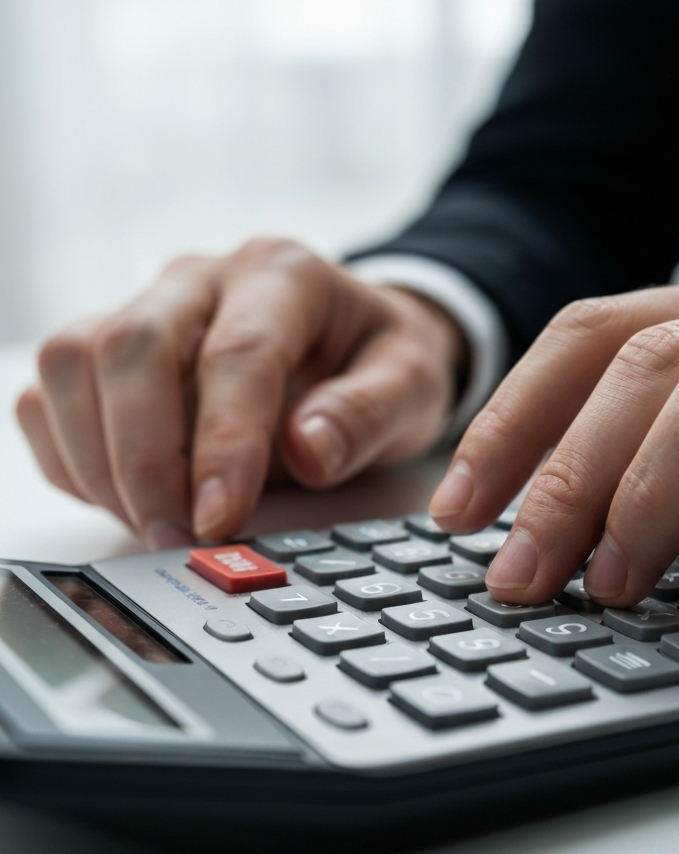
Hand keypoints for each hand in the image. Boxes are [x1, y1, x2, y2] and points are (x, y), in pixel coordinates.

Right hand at [17, 238, 465, 548]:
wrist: (355, 337)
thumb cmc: (384, 361)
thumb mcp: (413, 386)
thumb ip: (367, 416)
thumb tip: (307, 452)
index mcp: (284, 275)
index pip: (237, 353)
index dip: (222, 443)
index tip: (221, 518)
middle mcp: (203, 278)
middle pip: (132, 349)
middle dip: (146, 461)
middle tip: (179, 538)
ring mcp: (147, 305)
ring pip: (73, 363)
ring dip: (101, 461)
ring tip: (158, 527)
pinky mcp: (110, 346)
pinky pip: (51, 395)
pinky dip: (71, 457)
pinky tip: (126, 499)